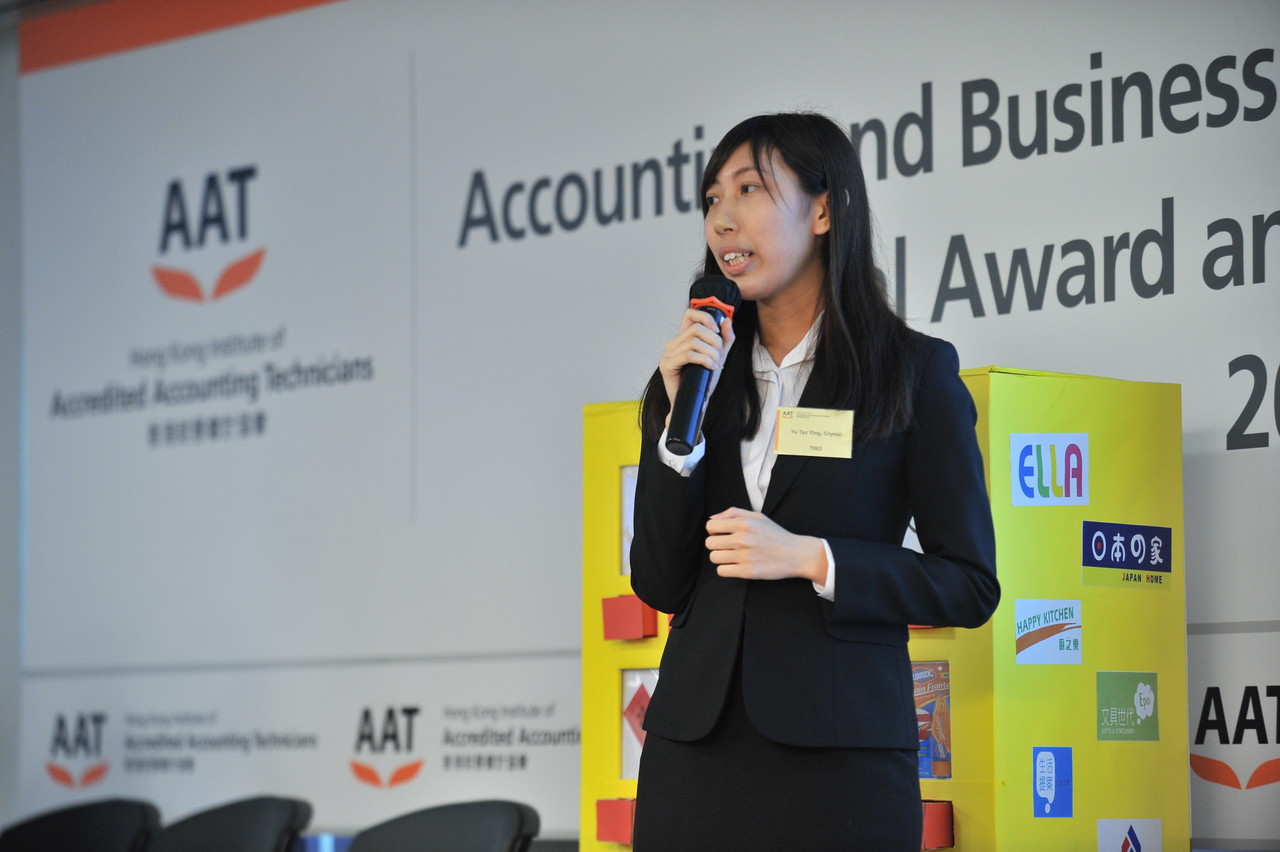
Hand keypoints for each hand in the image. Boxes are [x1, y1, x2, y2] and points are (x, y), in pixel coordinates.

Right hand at [659, 308, 735, 421]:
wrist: (695, 403)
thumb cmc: (703, 382)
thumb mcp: (718, 357)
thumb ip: (725, 340)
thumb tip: (727, 320)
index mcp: (683, 339)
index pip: (690, 314)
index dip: (705, 316)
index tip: (717, 330)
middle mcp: (673, 344)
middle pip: (696, 329)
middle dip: (714, 341)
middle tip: (719, 355)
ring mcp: (668, 354)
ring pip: (694, 342)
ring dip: (711, 353)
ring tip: (716, 364)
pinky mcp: (667, 365)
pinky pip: (689, 355)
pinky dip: (705, 360)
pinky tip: (711, 368)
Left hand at [705, 507, 826, 583]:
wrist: (796, 554)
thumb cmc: (776, 535)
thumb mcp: (758, 517)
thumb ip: (733, 513)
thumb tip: (712, 519)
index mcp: (744, 523)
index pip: (710, 526)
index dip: (714, 530)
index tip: (722, 534)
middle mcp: (743, 539)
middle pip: (709, 543)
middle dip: (716, 544)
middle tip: (728, 546)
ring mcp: (745, 556)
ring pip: (714, 558)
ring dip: (721, 557)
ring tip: (732, 556)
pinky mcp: (748, 572)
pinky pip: (722, 571)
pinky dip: (726, 569)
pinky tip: (736, 565)